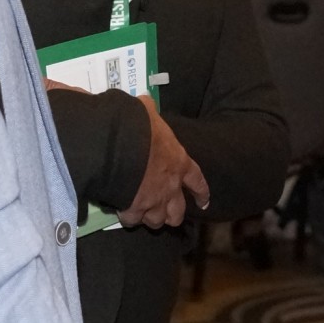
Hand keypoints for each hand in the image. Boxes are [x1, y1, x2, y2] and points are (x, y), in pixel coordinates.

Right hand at [119, 97, 206, 228]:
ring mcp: (153, 201)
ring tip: (143, 215)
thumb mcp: (147, 113)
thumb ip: (149, 111)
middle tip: (167, 213)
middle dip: (173, 214)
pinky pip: (133, 220)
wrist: (119, 147)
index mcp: (179, 162)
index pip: (197, 181)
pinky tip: (122, 212)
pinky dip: (129, 218)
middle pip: (178, 211)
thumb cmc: (138, 127)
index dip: (201, 193)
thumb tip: (144, 101)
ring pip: (158, 221)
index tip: (204, 202)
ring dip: (151, 218)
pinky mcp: (134, 210)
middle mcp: (171, 186)